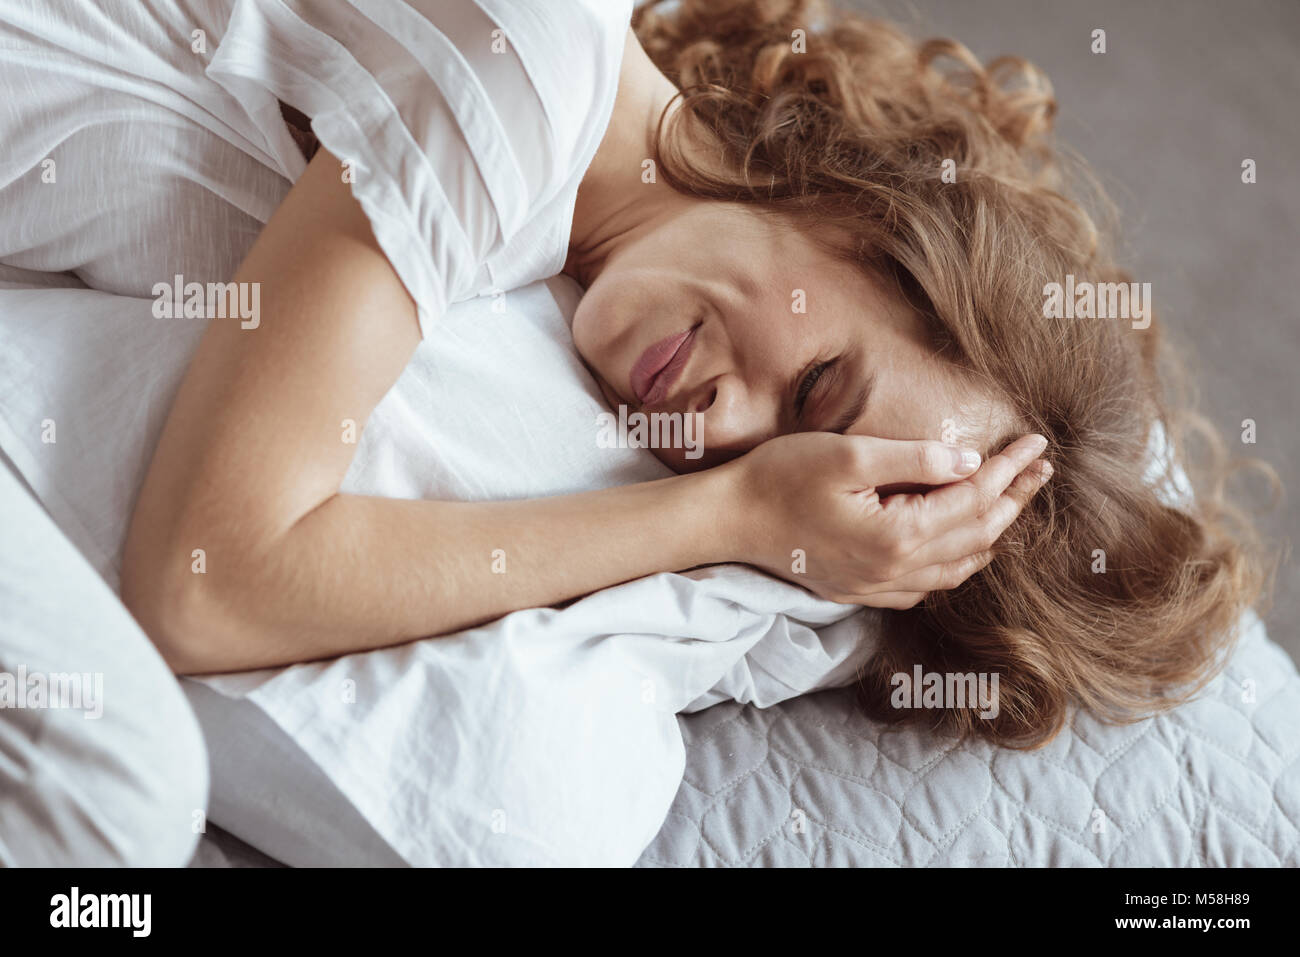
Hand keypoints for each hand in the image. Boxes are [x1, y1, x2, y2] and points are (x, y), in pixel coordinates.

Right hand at [727, 431, 1051, 607]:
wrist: (730, 520)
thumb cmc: (781, 478)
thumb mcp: (848, 455)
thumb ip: (914, 459)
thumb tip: (969, 461)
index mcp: (900, 535)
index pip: (975, 499)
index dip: (1010, 470)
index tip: (1037, 444)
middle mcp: (897, 570)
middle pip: (977, 536)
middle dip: (1015, 500)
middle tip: (1040, 469)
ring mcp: (880, 586)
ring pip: (959, 567)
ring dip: (992, 533)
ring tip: (1012, 502)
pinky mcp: (862, 590)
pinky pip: (928, 584)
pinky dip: (957, 561)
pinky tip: (961, 543)